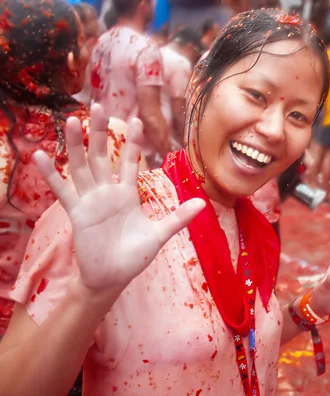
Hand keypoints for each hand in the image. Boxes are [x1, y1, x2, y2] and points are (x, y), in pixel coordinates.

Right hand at [33, 104, 204, 295]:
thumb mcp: (160, 234)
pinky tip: (40, 155)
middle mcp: (107, 193)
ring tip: (70, 120)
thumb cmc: (134, 257)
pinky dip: (51, 174)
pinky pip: (62, 191)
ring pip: (81, 167)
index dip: (133, 142)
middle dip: (101, 133)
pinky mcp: (77, 213)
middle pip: (102, 156)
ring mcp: (90, 201)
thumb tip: (202, 203)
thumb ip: (178, 217)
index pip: (130, 162)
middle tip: (97, 107)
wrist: (113, 278)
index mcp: (127, 194)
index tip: (137, 119)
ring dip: (75, 145)